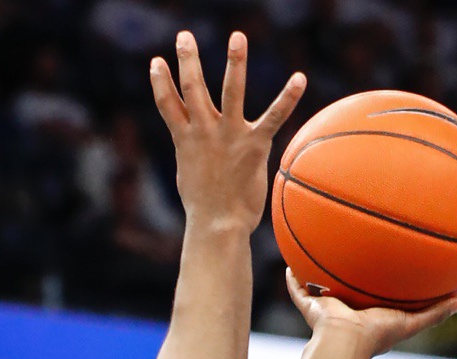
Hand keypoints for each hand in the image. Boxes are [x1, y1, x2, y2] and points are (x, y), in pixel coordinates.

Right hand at [150, 31, 304, 231]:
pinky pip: (273, 117)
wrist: (218, 226)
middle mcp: (204, 132)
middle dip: (188, 61)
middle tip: (184, 35)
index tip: (157, 61)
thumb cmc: (204, 207)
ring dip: (234, 62)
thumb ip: (190, 152)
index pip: (168, 105)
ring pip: (230, 91)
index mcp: (185, 139)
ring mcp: (229, 136)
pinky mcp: (253, 145)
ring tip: (237, 37)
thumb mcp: (189, 174)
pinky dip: (288, 98)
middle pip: (192, 89)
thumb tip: (189, 148)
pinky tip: (300, 78)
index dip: (160, 82)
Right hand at [285, 269, 456, 356]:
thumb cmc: (376, 335)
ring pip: (321, 289)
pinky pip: (298, 290)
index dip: (377, 287)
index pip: (373, 298)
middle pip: (346, 290)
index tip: (381, 270)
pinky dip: (294, 280)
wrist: (345, 342)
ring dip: (319, 275)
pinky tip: (290, 263)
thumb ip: (434, 314)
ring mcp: (326, 309)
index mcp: (367, 316)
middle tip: (351, 257)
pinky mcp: (310, 307)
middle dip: (347, 277)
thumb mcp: (411, 323)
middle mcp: (346, 312)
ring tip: (318, 252)